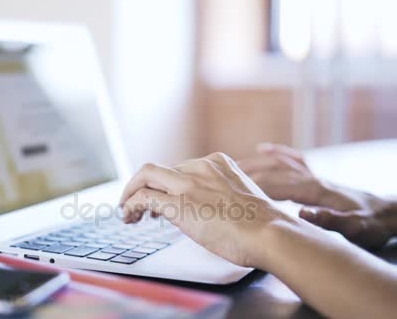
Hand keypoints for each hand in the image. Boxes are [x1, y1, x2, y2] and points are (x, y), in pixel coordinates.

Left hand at [119, 152, 298, 268]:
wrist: (269, 233)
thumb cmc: (262, 225)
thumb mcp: (241, 197)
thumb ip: (222, 195)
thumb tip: (209, 211)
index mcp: (218, 162)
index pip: (180, 167)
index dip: (166, 183)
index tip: (161, 198)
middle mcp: (201, 166)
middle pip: (160, 170)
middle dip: (145, 187)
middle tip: (138, 206)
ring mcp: (188, 183)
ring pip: (146, 175)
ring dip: (131, 192)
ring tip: (128, 211)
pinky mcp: (177, 203)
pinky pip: (143, 197)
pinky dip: (131, 204)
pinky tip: (129, 216)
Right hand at [238, 142, 391, 248]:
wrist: (393, 214)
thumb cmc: (373, 226)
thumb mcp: (356, 229)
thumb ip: (331, 220)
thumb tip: (302, 212)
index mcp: (316, 190)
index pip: (276, 185)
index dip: (250, 187)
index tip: (225, 189)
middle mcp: (311, 177)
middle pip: (271, 172)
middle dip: (242, 173)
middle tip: (215, 176)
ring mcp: (314, 174)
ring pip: (278, 163)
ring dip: (254, 163)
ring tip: (228, 165)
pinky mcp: (318, 176)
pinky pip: (294, 159)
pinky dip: (277, 152)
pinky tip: (264, 148)